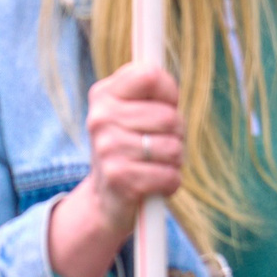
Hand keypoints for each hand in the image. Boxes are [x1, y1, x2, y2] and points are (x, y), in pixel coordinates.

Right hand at [46, 62, 181, 276]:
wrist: (105, 200)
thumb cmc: (130, 148)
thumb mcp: (132, 113)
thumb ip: (151, 91)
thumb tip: (167, 82)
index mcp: (103, 94)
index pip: (150, 76)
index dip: (169, 92)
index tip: (166, 105)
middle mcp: (100, 118)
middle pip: (169, 116)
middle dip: (176, 134)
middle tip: (159, 144)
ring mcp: (107, 148)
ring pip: (173, 147)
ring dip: (175, 160)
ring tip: (156, 164)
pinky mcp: (119, 178)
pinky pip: (170, 175)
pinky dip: (171, 182)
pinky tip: (155, 183)